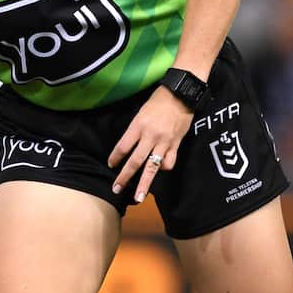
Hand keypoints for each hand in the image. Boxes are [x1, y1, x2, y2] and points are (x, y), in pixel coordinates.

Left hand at [107, 86, 194, 202]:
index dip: (115, 157)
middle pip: (135, 161)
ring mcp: (164, 142)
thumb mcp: (141, 112)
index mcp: (138, 125)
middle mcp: (150, 136)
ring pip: (152, 167)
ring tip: (139, 197)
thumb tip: (130, 146)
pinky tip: (160, 171)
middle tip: (116, 189)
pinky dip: (164, 168)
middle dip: (125, 177)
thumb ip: (136, 130)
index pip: (123, 146)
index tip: (111, 165)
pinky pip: (169, 162)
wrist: (182, 94)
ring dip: (144, 183)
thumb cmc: (159, 100)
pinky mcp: (176, 145)